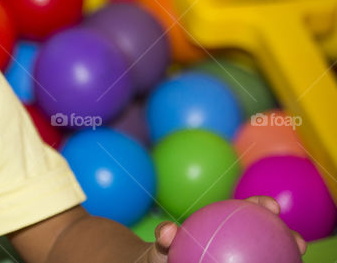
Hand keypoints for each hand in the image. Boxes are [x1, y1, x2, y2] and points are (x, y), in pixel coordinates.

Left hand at [145, 196, 306, 261]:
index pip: (247, 210)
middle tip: (297, 241)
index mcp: (225, 223)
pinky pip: (254, 262)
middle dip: (287, 235)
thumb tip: (168, 232)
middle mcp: (239, 238)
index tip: (272, 207)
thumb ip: (166, 235)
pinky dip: (265, 262)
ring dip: (284, 254)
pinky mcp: (243, 261)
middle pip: (268, 234)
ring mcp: (243, 253)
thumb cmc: (167, 250)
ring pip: (267, 253)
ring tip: (298, 257)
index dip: (262, 205)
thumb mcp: (165, 241)